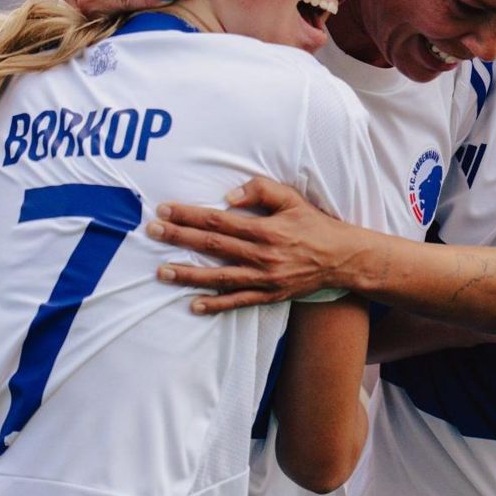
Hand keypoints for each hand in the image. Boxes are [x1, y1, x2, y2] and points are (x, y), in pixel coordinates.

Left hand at [152, 177, 360, 312]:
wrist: (343, 258)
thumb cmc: (315, 224)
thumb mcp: (293, 199)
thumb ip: (261, 191)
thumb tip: (228, 196)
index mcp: (266, 229)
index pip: (219, 220)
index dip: (190, 215)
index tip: (165, 210)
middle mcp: (262, 255)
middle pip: (212, 246)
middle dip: (179, 238)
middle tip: (152, 232)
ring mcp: (265, 278)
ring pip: (219, 276)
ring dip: (188, 274)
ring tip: (162, 271)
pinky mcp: (270, 294)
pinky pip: (238, 300)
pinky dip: (215, 304)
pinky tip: (193, 304)